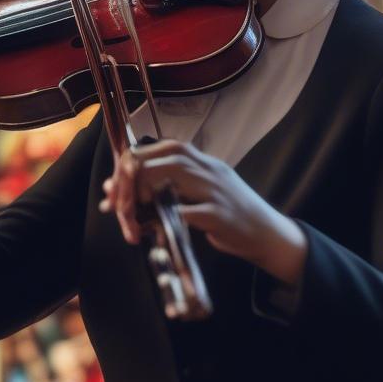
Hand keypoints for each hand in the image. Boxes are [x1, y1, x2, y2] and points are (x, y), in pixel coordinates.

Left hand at [98, 138, 288, 269]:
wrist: (269, 234)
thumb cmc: (230, 214)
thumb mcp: (201, 192)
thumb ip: (167, 187)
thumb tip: (117, 185)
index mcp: (202, 161)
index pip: (159, 147)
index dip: (131, 164)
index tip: (113, 188)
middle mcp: (208, 169)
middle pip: (162, 156)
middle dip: (130, 177)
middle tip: (113, 202)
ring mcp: (215, 190)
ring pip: (171, 174)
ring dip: (142, 193)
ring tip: (127, 213)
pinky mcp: (219, 215)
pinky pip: (185, 211)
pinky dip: (163, 218)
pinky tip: (149, 229)